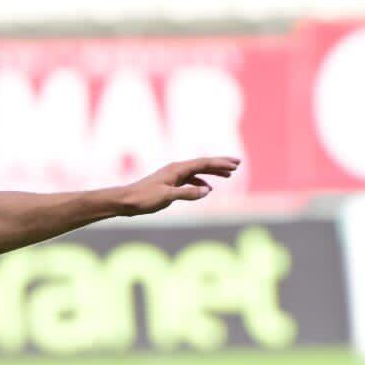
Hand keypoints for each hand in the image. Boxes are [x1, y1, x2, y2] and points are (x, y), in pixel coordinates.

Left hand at [118, 156, 241, 215]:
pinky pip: (190, 180)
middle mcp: (176, 169)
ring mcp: (173, 175)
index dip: (221, 163)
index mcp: (177, 169)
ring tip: (229, 175)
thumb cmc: (144, 198)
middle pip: (203, 163)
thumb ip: (187, 194)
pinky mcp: (170, 183)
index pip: (204, 163)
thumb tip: (207, 191)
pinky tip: (208, 189)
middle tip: (237, 164)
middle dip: (221, 164)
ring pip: (198, 171)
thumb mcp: (167, 197)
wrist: (126, 201)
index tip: (236, 164)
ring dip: (213, 172)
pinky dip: (201, 182)